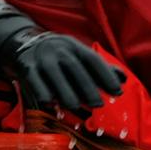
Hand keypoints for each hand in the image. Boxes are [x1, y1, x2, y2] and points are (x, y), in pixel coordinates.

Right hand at [1, 31, 125, 111]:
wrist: (26, 43)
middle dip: (88, 88)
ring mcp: (43, 58)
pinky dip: (43, 92)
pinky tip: (50, 102)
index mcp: (75, 47)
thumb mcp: (79, 55)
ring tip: (75, 106)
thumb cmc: (60, 55)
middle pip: (75, 69)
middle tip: (98, 104)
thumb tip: (124, 80)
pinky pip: (36, 81)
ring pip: (56, 76)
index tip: (118, 91)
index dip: (106, 75)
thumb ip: (101, 68)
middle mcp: (60, 50)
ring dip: (66, 92)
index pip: (93, 60)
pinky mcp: (27, 67)